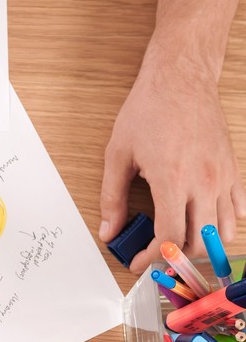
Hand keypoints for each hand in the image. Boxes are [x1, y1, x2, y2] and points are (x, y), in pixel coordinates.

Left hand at [99, 44, 245, 273]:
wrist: (180, 79)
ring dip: (201, 245)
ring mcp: (223, 177)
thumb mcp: (118, 155)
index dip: (152, 258)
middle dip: (175, 258)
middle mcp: (203, 182)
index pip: (169, 237)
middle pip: (198, 242)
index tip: (138, 262)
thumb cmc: (148, 111)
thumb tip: (109, 230)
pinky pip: (238, 210)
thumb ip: (113, 198)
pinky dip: (224, 225)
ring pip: (223, 231)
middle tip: (155, 256)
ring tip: (178, 243)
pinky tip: (204, 224)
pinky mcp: (233, 169)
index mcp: (172, 180)